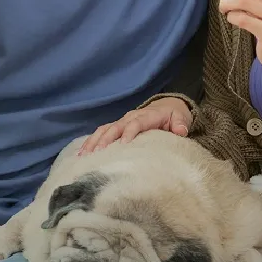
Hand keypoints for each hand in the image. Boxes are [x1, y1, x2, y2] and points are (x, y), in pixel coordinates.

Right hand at [78, 97, 192, 154]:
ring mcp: (122, 121)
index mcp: (147, 116)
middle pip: (116, 127)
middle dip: (106, 139)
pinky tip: (81, 154)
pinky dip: (91, 142)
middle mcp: (131, 117)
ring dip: (94, 141)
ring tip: (84, 155)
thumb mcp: (181, 118)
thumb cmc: (174, 116)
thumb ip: (180, 124)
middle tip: (97, 153)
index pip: (136, 123)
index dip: (129, 132)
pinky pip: (101, 133)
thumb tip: (180, 130)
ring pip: (105, 129)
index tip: (123, 144)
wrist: (167, 107)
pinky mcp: (117, 127)